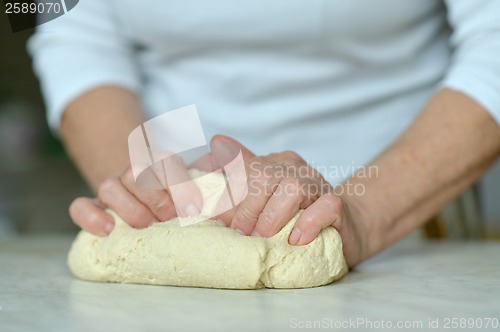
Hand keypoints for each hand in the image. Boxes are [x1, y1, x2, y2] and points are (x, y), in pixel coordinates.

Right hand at [69, 136, 236, 235]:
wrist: (151, 198)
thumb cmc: (183, 198)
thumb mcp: (204, 183)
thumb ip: (217, 171)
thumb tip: (230, 157)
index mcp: (163, 165)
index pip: (165, 160)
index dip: (178, 182)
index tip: (193, 206)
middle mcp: (136, 174)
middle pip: (137, 172)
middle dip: (156, 197)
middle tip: (171, 217)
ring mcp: (113, 190)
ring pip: (109, 185)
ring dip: (130, 208)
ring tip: (147, 226)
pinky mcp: (94, 208)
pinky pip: (80, 207)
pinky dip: (90, 216)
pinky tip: (108, 230)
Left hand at [214, 138, 367, 267]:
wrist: (343, 226)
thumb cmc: (295, 215)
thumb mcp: (261, 198)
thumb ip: (236, 177)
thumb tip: (215, 143)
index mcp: (272, 163)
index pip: (242, 168)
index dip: (225, 195)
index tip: (214, 219)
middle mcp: (293, 168)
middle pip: (263, 174)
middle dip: (247, 208)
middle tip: (240, 235)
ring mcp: (317, 184)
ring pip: (292, 187)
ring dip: (272, 217)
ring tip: (263, 239)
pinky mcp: (337, 204)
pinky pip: (324, 207)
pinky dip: (307, 224)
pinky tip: (296, 239)